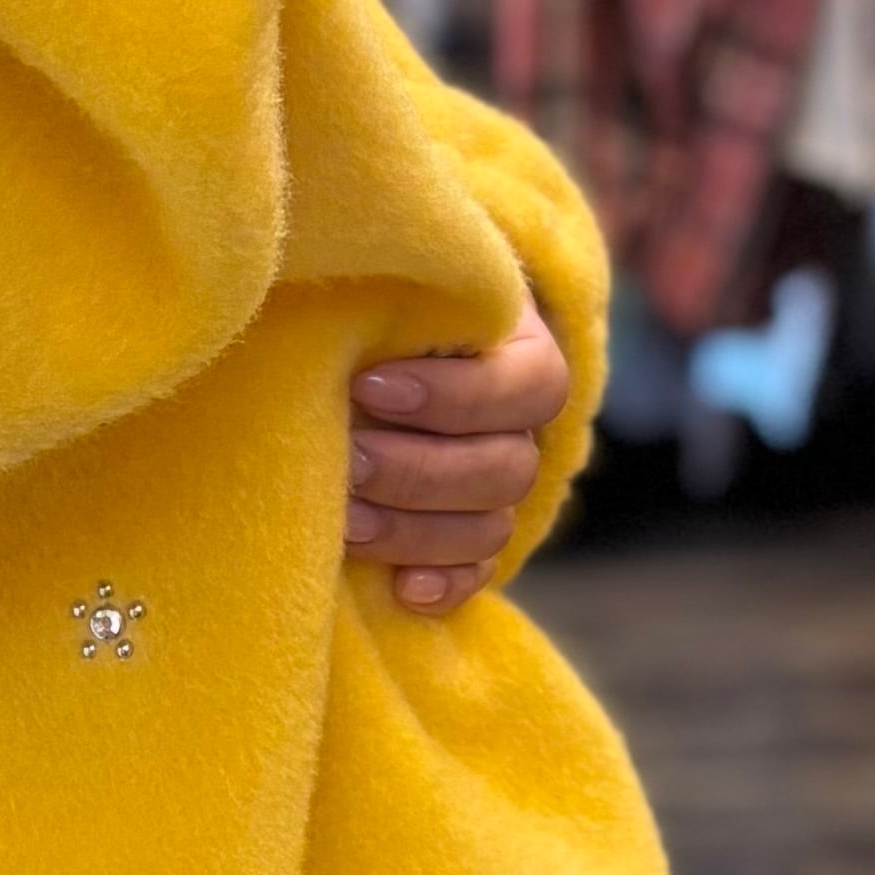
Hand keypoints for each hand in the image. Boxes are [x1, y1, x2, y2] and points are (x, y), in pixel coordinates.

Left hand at [348, 309, 574, 607]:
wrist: (347, 349)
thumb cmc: (363, 301)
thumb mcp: (384, 286)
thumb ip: (387, 303)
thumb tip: (355, 354)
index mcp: (520, 351)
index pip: (529, 385)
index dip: (453, 395)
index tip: (369, 385)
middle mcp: (519, 427)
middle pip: (507, 467)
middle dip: (419, 469)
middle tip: (348, 460)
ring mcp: (497, 490)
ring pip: (490, 526)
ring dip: (416, 530)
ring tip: (345, 520)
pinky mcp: (467, 540)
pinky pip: (479, 573)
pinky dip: (446, 585)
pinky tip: (403, 588)